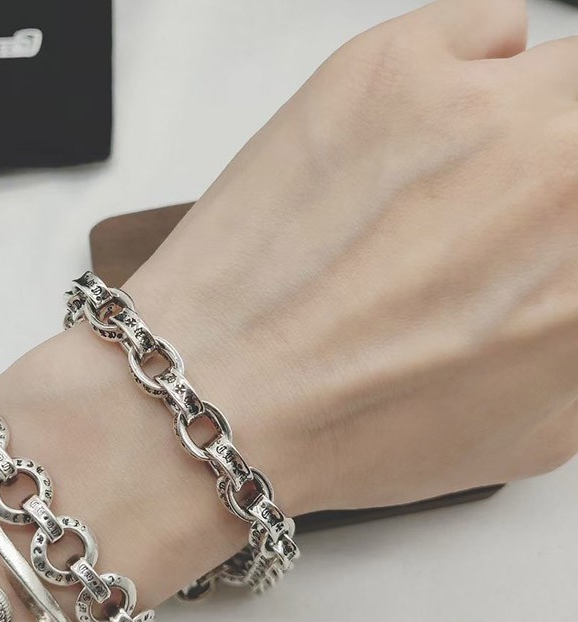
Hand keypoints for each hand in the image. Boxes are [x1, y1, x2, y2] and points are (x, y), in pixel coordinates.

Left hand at [124, 0, 577, 511]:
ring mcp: (480, 109)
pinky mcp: (391, 67)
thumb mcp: (530, 436)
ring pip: (565, 72)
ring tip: (464, 179)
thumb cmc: (350, 427)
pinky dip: (473, 70)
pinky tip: (421, 137)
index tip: (555, 238)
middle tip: (511, 211)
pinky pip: (490, 25)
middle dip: (562, 173)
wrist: (221, 390)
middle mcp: (562, 177)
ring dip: (535, 119)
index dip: (574, 236)